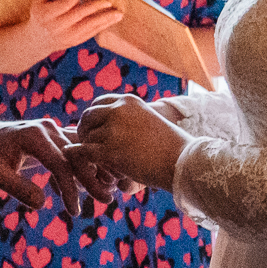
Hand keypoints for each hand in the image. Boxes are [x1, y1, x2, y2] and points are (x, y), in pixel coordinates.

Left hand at [0, 116, 110, 214]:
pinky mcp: (55, 135)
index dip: (70, 188)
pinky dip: (82, 167)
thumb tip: (42, 204)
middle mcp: (48, 128)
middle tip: (106, 200)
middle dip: (91, 179)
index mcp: (34, 135)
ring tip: (105, 192)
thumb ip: (18, 188)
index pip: (61, 163)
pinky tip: (83, 188)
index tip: (74, 211)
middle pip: (77, 154)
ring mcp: (53, 130)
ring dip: (92, 170)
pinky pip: (74, 151)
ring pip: (80, 151)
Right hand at [28, 0, 122, 55]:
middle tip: (108, 1)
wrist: (39, 40)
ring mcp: (68, 36)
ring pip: (89, 27)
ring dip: (105, 19)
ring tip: (118, 14)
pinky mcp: (76, 41)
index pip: (62, 6)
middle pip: (78, 16)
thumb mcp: (37, 2)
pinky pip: (91, 33)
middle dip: (94, 8)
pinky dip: (103, 26)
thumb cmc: (40, 15)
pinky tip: (113, 20)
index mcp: (46, 15)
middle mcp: (58, 27)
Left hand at [75, 93, 190, 193]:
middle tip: (89, 147)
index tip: (96, 131)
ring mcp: (112, 130)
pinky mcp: (108, 150)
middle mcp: (118, 110)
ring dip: (89, 150)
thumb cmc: (172, 147)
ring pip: (86, 138)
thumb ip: (129, 120)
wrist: (182, 162)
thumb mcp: (149, 121)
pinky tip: (88, 166)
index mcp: (128, 101)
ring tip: (101, 162)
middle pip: (88, 118)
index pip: (98, 104)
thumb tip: (111, 129)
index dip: (94, 119)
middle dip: (86, 132)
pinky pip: (84, 152)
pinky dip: (83, 159)